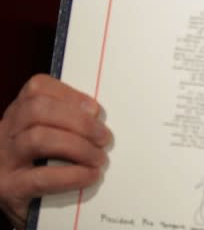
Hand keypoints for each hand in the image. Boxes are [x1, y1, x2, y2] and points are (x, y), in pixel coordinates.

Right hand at [0, 75, 109, 227]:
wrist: (23, 205)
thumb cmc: (40, 166)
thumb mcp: (50, 137)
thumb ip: (67, 123)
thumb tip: (98, 118)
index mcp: (18, 115)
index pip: (37, 89)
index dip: (69, 94)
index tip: (94, 109)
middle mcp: (5, 133)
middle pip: (38, 110)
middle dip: (78, 121)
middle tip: (104, 137)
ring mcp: (4, 160)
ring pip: (38, 138)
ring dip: (78, 147)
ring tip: (99, 158)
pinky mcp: (8, 188)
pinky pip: (41, 177)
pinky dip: (71, 175)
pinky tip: (89, 176)